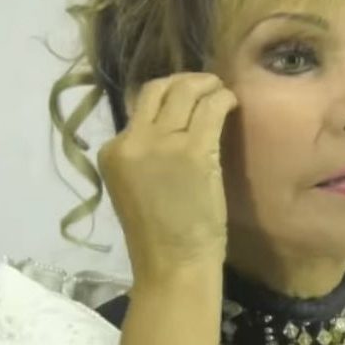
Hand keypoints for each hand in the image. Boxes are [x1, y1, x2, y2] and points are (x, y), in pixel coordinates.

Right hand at [98, 73, 237, 285]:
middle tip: (206, 85)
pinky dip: (223, 99)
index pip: (139, 106)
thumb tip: (172, 123)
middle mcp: (131, 141)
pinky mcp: (192, 150)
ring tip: (221, 91)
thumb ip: (144, 154)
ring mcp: (161, 143)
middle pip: (157, 88)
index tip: (187, 96)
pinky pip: (211, 108)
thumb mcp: (135, 185)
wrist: (172, 263)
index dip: (167, 95)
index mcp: (112, 151)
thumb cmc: (158, 234)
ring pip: (184, 91)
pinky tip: (232, 103)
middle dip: (184, 80)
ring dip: (207, 84)